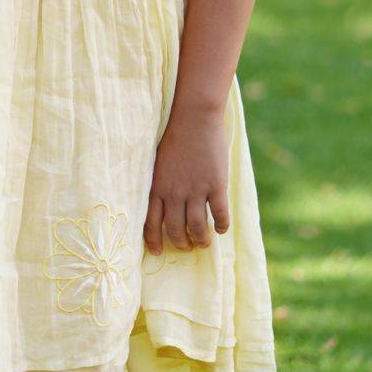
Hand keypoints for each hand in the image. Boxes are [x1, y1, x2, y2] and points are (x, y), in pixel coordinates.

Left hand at [144, 103, 229, 255]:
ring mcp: (196, 189)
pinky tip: (222, 228)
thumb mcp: (158, 163)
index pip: (150, 222)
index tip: (156, 252)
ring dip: (202, 240)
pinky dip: (221, 225)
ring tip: (204, 242)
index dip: (153, 241)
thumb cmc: (174, 138)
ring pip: (197, 227)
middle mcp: (174, 192)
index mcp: (157, 186)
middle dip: (181, 244)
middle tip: (187, 247)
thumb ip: (160, 184)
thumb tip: (162, 204)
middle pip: (175, 230)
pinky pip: (220, 214)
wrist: (194, 119)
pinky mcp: (216, 185)